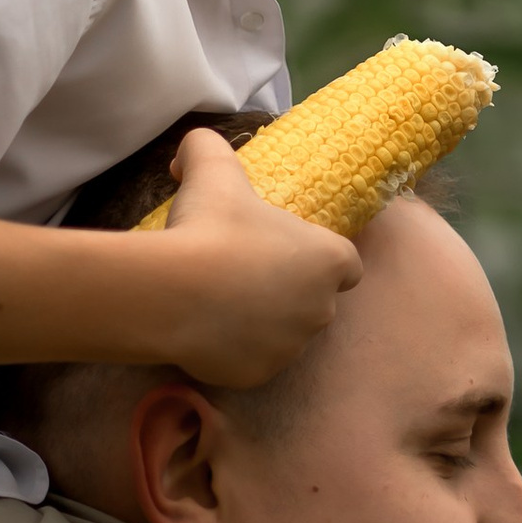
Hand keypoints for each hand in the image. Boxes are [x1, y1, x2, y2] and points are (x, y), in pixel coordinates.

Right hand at [151, 130, 361, 387]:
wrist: (174, 293)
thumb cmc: (209, 226)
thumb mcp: (210, 167)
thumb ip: (207, 148)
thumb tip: (189, 149)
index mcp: (329, 260)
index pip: (347, 265)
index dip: (322, 258)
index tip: (289, 252)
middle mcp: (323, 309)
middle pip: (317, 302)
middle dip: (291, 293)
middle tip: (247, 274)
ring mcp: (292, 348)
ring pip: (286, 336)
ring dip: (264, 323)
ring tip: (221, 302)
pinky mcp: (259, 375)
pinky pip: (252, 361)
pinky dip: (236, 351)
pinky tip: (206, 331)